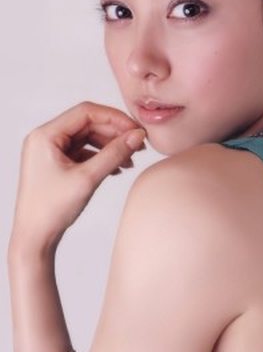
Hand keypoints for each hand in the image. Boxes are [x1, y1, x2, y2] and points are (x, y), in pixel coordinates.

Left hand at [9, 101, 146, 254]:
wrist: (34, 239)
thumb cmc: (50, 211)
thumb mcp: (87, 179)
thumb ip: (114, 154)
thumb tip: (137, 136)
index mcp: (45, 135)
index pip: (86, 112)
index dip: (114, 118)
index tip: (135, 129)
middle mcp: (45, 138)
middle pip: (88, 123)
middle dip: (115, 132)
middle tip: (138, 143)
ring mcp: (50, 151)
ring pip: (88, 137)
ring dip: (110, 145)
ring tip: (130, 159)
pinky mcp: (56, 163)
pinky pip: (84, 151)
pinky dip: (102, 156)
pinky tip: (117, 168)